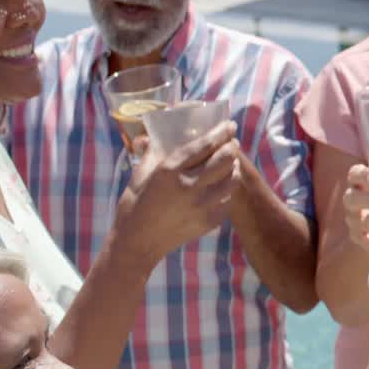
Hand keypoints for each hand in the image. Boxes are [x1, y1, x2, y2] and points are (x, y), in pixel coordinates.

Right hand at [115, 121, 241, 261]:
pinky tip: (223, 184)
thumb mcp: (140, 173)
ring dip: (233, 166)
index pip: (205, 145)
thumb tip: (157, 134)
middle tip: (232, 142)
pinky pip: (228, 198)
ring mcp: (202, 205)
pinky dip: (228, 187)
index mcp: (169, 171)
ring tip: (230, 162)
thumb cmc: (135, 204)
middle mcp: (189, 186)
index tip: (229, 125)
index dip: (221, 132)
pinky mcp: (210, 220)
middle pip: (225, 159)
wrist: (138, 242)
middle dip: (232, 146)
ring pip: (232, 178)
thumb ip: (153, 152)